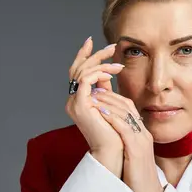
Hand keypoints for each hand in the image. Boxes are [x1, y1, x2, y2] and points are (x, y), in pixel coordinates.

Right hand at [65, 37, 125, 176]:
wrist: (114, 150)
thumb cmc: (115, 130)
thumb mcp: (109, 104)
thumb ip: (104, 89)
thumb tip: (106, 72)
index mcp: (79, 100)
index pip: (78, 72)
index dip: (84, 55)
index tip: (92, 41)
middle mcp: (73, 101)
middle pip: (78, 69)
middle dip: (94, 55)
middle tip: (112, 46)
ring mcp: (74, 103)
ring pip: (83, 73)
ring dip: (102, 64)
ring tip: (118, 65)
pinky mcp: (80, 105)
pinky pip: (86, 81)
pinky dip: (98, 74)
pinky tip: (111, 73)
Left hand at [90, 89, 164, 191]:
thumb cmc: (137, 180)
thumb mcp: (130, 156)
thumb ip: (124, 143)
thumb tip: (110, 137)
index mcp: (142, 135)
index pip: (129, 108)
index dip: (113, 98)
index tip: (97, 93)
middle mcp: (144, 134)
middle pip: (127, 107)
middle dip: (109, 96)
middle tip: (92, 90)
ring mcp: (142, 141)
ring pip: (125, 114)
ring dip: (108, 103)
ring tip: (92, 97)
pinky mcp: (137, 150)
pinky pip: (125, 128)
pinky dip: (112, 118)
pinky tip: (101, 112)